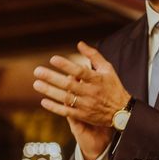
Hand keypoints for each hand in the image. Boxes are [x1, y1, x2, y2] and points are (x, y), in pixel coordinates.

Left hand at [33, 42, 129, 159]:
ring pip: (65, 98)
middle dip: (51, 78)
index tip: (52, 59)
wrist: (122, 111)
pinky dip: (54, 107)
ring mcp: (86, 105)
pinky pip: (66, 112)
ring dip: (49, 91)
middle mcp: (91, 92)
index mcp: (97, 79)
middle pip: (69, 85)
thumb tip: (79, 43)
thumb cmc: (113, 86)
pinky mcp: (83, 116)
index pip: (79, 71)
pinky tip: (43, 101)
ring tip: (36, 84)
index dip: (66, 65)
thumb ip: (93, 56)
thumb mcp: (107, 69)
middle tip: (37, 71)